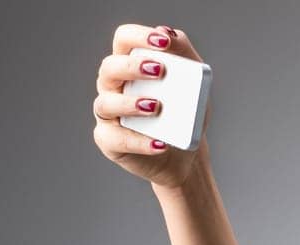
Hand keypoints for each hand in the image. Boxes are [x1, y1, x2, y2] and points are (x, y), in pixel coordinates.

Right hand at [91, 23, 211, 187]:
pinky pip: (116, 139)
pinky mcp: (109, 140)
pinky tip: (160, 143)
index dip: (139, 36)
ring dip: (130, 104)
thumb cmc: (184, 114)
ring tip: (156, 107)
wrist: (185, 154)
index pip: (124, 39)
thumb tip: (169, 33)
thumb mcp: (194, 85)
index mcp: (130, 65)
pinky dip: (138, 142)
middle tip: (159, 71)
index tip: (163, 42)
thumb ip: (185, 55)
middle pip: (109, 68)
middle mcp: (113, 86)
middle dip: (132, 67)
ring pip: (105, 103)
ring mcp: (108, 114)